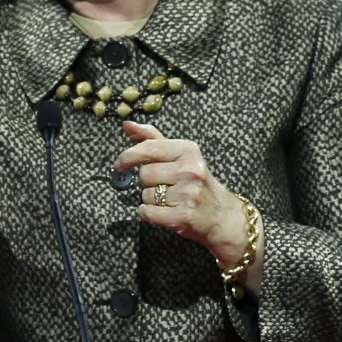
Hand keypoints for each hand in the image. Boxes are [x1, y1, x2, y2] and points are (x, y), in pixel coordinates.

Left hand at [113, 121, 248, 267]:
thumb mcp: (180, 155)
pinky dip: (148, 214)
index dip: (128, 156)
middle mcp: (190, 170)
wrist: (222, 215)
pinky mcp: (184, 216)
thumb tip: (127, 124)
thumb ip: (151, 138)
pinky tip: (162, 212)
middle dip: (148, 182)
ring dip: (151, 200)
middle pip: (144, 174)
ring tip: (170, 200)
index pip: (149, 148)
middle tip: (165, 186)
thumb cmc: (195, 181)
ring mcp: (188, 194)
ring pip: (145, 195)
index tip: (119, 164)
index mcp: (188, 151)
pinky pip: (148, 212)